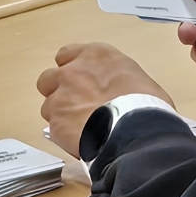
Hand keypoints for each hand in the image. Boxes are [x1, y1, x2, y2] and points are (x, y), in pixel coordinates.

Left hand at [37, 43, 169, 155]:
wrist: (136, 130)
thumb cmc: (146, 104)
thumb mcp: (136, 77)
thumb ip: (116, 78)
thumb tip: (118, 91)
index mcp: (96, 55)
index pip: (67, 55)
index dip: (71, 70)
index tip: (78, 81)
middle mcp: (72, 72)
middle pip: (49, 79)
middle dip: (58, 92)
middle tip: (75, 105)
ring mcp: (61, 97)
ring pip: (49, 106)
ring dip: (61, 116)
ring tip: (80, 128)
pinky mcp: (56, 123)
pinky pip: (54, 129)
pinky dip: (64, 135)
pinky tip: (80, 141)